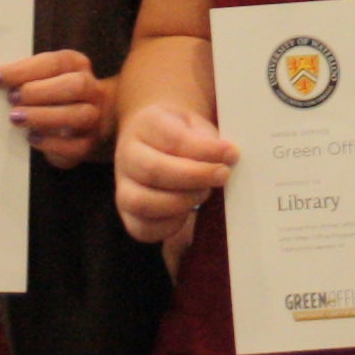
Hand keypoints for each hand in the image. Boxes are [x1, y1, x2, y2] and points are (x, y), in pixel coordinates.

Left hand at [0, 51, 112, 169]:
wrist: (83, 122)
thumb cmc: (52, 94)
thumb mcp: (42, 77)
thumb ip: (25, 76)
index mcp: (77, 65)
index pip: (55, 62)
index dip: (23, 70)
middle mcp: (92, 89)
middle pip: (76, 86)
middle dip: (39, 92)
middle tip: (11, 98)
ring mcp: (94, 118)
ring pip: (79, 115)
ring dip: (43, 116)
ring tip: (15, 118)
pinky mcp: (88, 144)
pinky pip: (76, 146)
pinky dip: (51, 143)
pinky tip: (31, 137)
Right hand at [115, 101, 236, 248]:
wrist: (154, 142)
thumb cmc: (180, 133)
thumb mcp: (194, 125)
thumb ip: (207, 140)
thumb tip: (227, 157)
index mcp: (146, 125)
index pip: (173, 139)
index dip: (205, 150)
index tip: (232, 154)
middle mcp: (127, 156)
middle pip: (154, 171)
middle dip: (195, 177)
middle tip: (222, 175)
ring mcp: (122, 187)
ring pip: (143, 203)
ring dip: (182, 202)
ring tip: (205, 192)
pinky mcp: (128, 215)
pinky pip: (144, 229)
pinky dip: (171, 225)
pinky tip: (189, 212)